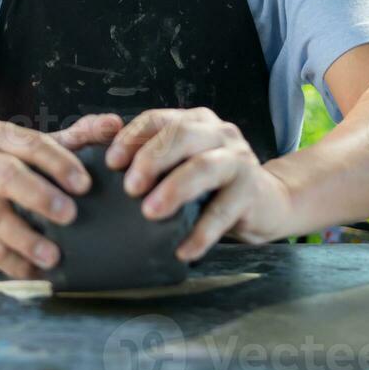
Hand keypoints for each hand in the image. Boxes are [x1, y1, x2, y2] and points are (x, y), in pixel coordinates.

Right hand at [0, 114, 120, 277]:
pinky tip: (36, 273)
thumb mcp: (41, 145)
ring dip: (24, 239)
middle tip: (70, 215)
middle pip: (6, 177)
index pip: (32, 145)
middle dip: (39, 196)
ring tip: (53, 256)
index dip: (59, 163)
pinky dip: (12, 263)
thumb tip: (114, 124)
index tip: (84, 185)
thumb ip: (79, 135)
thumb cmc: (15, 164)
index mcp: (0, 136)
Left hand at [106, 107, 291, 260]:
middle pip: (181, 136)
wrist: (267, 203)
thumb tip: (101, 154)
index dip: (132, 137)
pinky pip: (223, 211)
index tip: (110, 162)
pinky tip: (183, 250)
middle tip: (129, 188)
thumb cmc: (211, 185)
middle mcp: (218, 133)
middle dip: (151, 159)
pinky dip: (201, 233)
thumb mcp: (180, 164)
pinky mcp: (252, 191)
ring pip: (203, 167)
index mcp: (194, 121)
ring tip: (150, 213)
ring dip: (174, 190)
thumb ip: (147, 155)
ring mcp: (238, 160)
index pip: (158, 119)